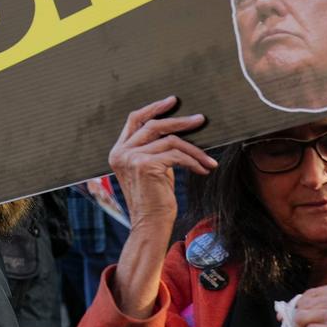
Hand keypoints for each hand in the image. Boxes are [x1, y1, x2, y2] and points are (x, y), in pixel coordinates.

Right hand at [108, 96, 215, 229]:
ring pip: (170, 141)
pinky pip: (176, 155)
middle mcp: (121, 152)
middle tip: (200, 119)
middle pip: (154, 125)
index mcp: (118, 151)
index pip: (134, 120)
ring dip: (194, 150)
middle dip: (180, 121)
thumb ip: (154, 150)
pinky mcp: (145, 165)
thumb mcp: (151, 169)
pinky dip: (194, 161)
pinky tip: (203, 169)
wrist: (149, 225)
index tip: (172, 101)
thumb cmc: (153, 200)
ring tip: (208, 160)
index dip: (154, 108)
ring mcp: (131, 158)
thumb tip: (177, 131)